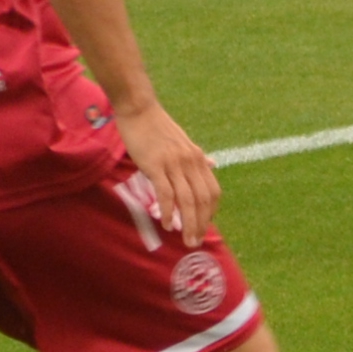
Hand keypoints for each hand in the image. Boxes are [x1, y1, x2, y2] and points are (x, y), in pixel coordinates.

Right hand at [118, 100, 221, 239]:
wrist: (139, 109)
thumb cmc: (158, 127)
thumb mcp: (184, 143)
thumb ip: (197, 158)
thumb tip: (213, 165)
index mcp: (198, 158)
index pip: (212, 191)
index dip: (210, 212)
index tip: (203, 227)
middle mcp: (190, 162)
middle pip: (202, 199)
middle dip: (201, 224)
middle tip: (194, 242)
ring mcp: (173, 163)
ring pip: (187, 199)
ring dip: (188, 223)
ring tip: (185, 239)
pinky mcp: (155, 165)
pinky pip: (166, 192)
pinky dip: (169, 211)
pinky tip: (167, 224)